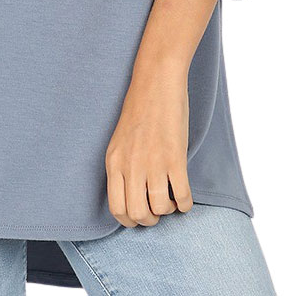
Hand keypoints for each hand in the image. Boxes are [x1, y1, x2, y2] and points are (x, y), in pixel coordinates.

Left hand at [103, 66, 193, 226]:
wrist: (156, 81)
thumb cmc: (141, 108)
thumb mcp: (121, 140)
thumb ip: (123, 166)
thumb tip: (133, 195)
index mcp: (114, 161)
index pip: (117, 209)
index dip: (130, 220)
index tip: (140, 213)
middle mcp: (130, 165)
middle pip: (138, 214)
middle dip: (150, 219)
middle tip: (157, 208)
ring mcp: (152, 162)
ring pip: (160, 209)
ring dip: (168, 209)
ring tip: (171, 198)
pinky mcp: (174, 157)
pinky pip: (182, 196)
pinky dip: (185, 203)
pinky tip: (185, 195)